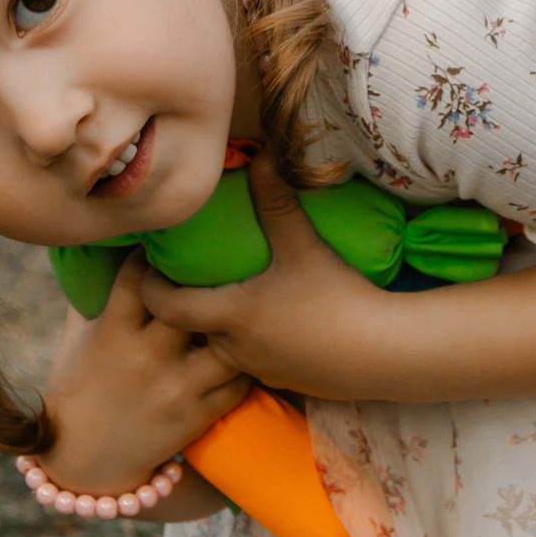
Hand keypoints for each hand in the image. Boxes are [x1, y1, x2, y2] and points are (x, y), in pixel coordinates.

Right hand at [39, 258, 252, 493]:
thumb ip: (95, 295)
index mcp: (111, 333)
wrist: (83, 462)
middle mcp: (144, 358)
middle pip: (190, 304)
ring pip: (225, 344)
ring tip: (247, 309)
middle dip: (209, 282)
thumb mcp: (78, 338)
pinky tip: (248, 350)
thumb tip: (105, 244)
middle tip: (228, 264)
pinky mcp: (195, 418)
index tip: (172, 237)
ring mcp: (173, 389)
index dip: (155, 251)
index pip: (138, 277)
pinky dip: (247, 365)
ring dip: (237, 326)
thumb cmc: (78, 389)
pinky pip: (238, 384)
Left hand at [134, 155, 395, 400]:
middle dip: (181, 306)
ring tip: (224, 296)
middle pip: (188, 330)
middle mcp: (235, 348)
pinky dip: (246, 342)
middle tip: (184, 276)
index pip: (166, 306)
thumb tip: (262, 155)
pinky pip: (249, 362)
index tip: (149, 266)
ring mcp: (258, 369)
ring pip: (218, 349)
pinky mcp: (283, 381)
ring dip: (214, 327)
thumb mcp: (303, 246)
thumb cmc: (338, 299)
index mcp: (231, 315)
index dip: (149, 286)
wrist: (385, 353)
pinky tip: (267, 321)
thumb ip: (277, 201)